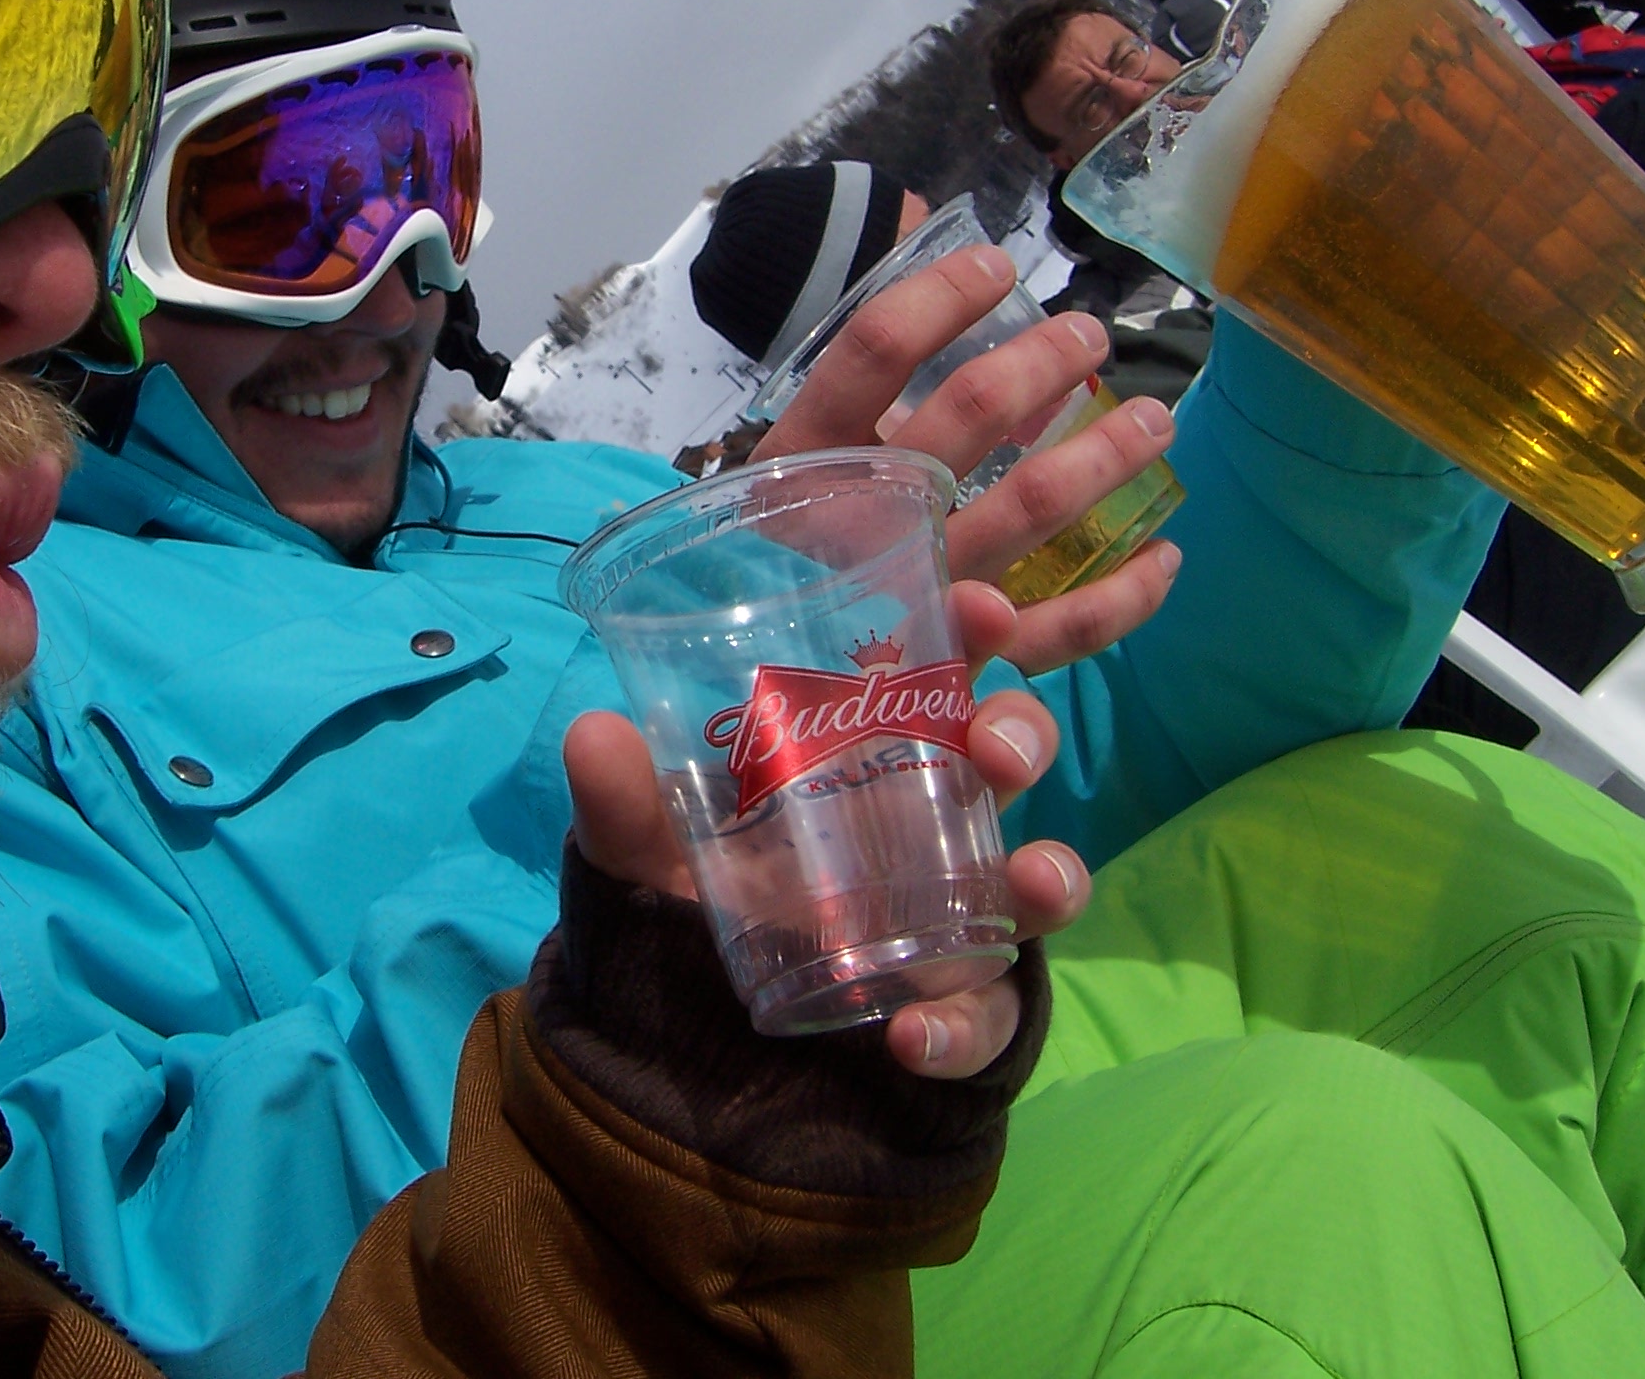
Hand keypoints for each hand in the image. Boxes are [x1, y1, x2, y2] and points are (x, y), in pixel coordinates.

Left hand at [566, 628, 1086, 1079]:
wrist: (699, 1023)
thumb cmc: (702, 889)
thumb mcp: (649, 843)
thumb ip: (623, 800)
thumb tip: (594, 735)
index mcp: (870, 748)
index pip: (938, 666)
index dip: (976, 628)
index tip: (985, 607)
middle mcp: (929, 816)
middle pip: (1008, 757)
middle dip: (1023, 734)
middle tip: (996, 747)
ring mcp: (954, 913)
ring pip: (1035, 884)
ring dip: (1051, 877)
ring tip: (1033, 881)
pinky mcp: (953, 1006)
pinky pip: (982, 1019)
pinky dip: (957, 1031)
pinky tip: (912, 1038)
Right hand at [748, 242, 1181, 673]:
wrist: (764, 704)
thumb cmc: (800, 562)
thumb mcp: (809, 478)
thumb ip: (873, 395)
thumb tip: (975, 287)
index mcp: (800, 468)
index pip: (865, 357)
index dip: (935, 299)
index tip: (995, 265)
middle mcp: (856, 528)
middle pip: (961, 420)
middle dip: (1040, 364)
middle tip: (1088, 334)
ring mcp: (915, 596)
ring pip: (1027, 507)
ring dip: (1104, 452)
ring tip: (1152, 419)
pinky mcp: (965, 669)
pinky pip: (1063, 630)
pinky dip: (1125, 595)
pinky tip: (1165, 555)